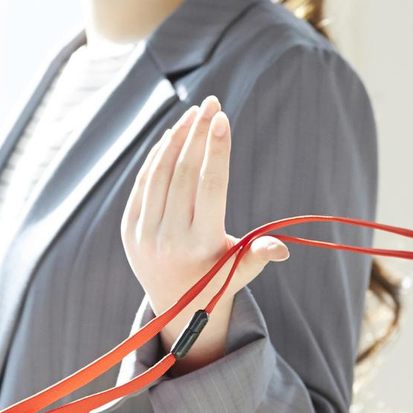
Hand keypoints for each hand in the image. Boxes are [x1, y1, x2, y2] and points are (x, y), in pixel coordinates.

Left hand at [121, 94, 288, 367]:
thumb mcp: (242, 272)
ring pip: (160, 173)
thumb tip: (282, 248)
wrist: (175, 309)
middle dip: (198, 134)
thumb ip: (260, 256)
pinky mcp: (130, 229)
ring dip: (177, 139)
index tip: (222, 119)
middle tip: (212, 103)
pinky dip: (157, 157)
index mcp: (201, 245)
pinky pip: (144, 184)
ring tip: (195, 113)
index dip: (216, 151)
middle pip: (184, 173)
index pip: (210, 188)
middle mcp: (170, 238)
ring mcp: (145, 233)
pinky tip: (173, 136)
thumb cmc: (219, 281)